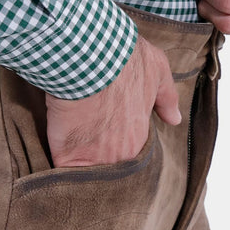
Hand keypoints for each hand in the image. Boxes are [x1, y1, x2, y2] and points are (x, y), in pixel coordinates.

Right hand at [44, 35, 180, 168]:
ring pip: (84, 171)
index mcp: (138, 138)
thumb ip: (166, 98)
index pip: (127, 152)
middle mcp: (119, 154)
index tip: (104, 129)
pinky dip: (57, 165)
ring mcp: (92, 158)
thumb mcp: (156, 71)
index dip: (113, 141)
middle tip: (84, 137)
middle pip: (106, 165)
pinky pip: (61, 169)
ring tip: (68, 148)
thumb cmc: (124, 60)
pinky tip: (54, 150)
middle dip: (95, 157)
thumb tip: (174, 118)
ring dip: (76, 164)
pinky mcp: (66, 155)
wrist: (89, 57)